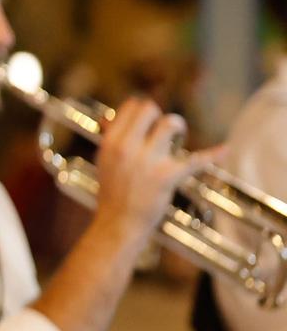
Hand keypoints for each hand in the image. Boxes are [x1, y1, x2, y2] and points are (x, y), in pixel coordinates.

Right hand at [90, 99, 213, 248]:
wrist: (118, 224)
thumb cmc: (112, 194)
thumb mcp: (104, 162)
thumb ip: (109, 139)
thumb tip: (108, 118)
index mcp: (111, 142)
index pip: (131, 106)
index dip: (144, 110)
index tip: (149, 120)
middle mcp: (127, 147)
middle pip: (150, 109)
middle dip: (160, 117)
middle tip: (163, 132)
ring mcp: (148, 161)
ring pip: (170, 124)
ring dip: (178, 128)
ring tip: (178, 140)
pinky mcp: (167, 176)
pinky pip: (195, 160)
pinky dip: (213, 154)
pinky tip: (225, 149)